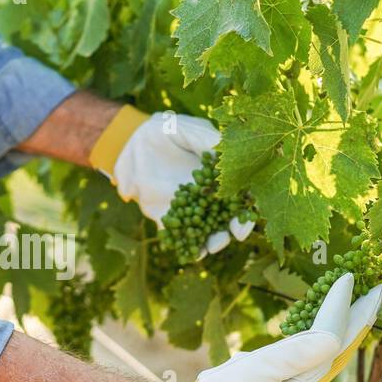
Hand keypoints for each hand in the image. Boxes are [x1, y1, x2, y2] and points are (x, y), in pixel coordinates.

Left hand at [89, 107, 253, 256]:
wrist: (132, 144)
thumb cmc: (165, 131)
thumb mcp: (187, 129)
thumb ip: (206, 139)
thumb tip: (223, 150)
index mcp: (221, 175)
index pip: (241, 193)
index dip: (248, 204)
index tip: (249, 210)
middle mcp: (210, 196)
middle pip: (229, 217)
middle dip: (234, 228)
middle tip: (236, 234)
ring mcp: (191, 209)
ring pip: (207, 231)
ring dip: (213, 241)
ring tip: (213, 246)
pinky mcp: (169, 219)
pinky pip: (180, 236)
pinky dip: (187, 247)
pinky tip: (191, 252)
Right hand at [158, 273, 381, 381]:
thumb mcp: (252, 374)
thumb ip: (293, 356)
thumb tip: (333, 337)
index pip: (333, 337)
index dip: (343, 306)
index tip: (349, 277)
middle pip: (342, 345)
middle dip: (360, 317)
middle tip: (378, 289)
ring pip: (332, 350)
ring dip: (345, 324)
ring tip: (357, 302)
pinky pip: (314, 354)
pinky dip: (324, 333)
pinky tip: (321, 325)